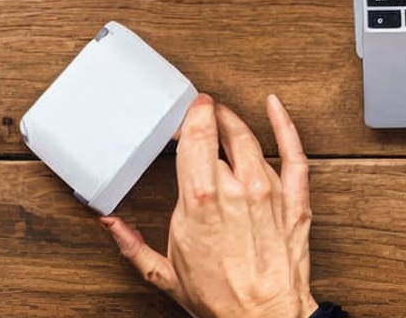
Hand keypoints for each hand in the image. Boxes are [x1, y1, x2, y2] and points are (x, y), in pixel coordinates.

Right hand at [100, 93, 317, 317]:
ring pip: (251, 139)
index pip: (194, 137)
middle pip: (220, 133)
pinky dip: (284, 125)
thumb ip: (133, 244)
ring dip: (235, 121)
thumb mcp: (165, 275)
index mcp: (200, 200)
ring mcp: (268, 191)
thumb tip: (110, 223)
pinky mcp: (294, 200)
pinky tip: (274, 107)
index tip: (187, 110)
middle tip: (201, 113)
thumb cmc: (219, 300)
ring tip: (224, 116)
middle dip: (208, 118)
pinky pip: (293, 153)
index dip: (191, 117)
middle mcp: (235, 188)